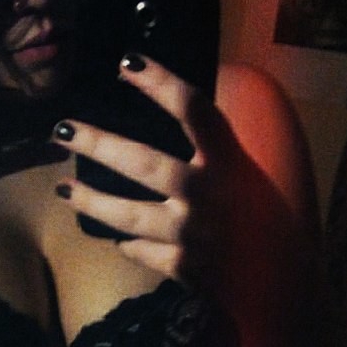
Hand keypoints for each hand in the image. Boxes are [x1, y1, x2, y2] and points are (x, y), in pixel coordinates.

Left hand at [51, 55, 283, 320]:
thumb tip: (185, 121)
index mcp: (231, 162)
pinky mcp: (181, 266)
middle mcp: (206, 194)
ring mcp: (190, 233)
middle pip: (142, 162)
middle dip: (97, 144)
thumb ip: (219, 153)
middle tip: (61, 130)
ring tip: (64, 190)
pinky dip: (130, 245)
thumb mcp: (255, 175)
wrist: (285, 283)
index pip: (194, 109)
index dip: (160, 83)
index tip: (127, 63)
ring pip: (127, 215)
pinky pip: (143, 251)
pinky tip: (118, 239)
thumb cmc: (274, 222)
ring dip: (91, 201)